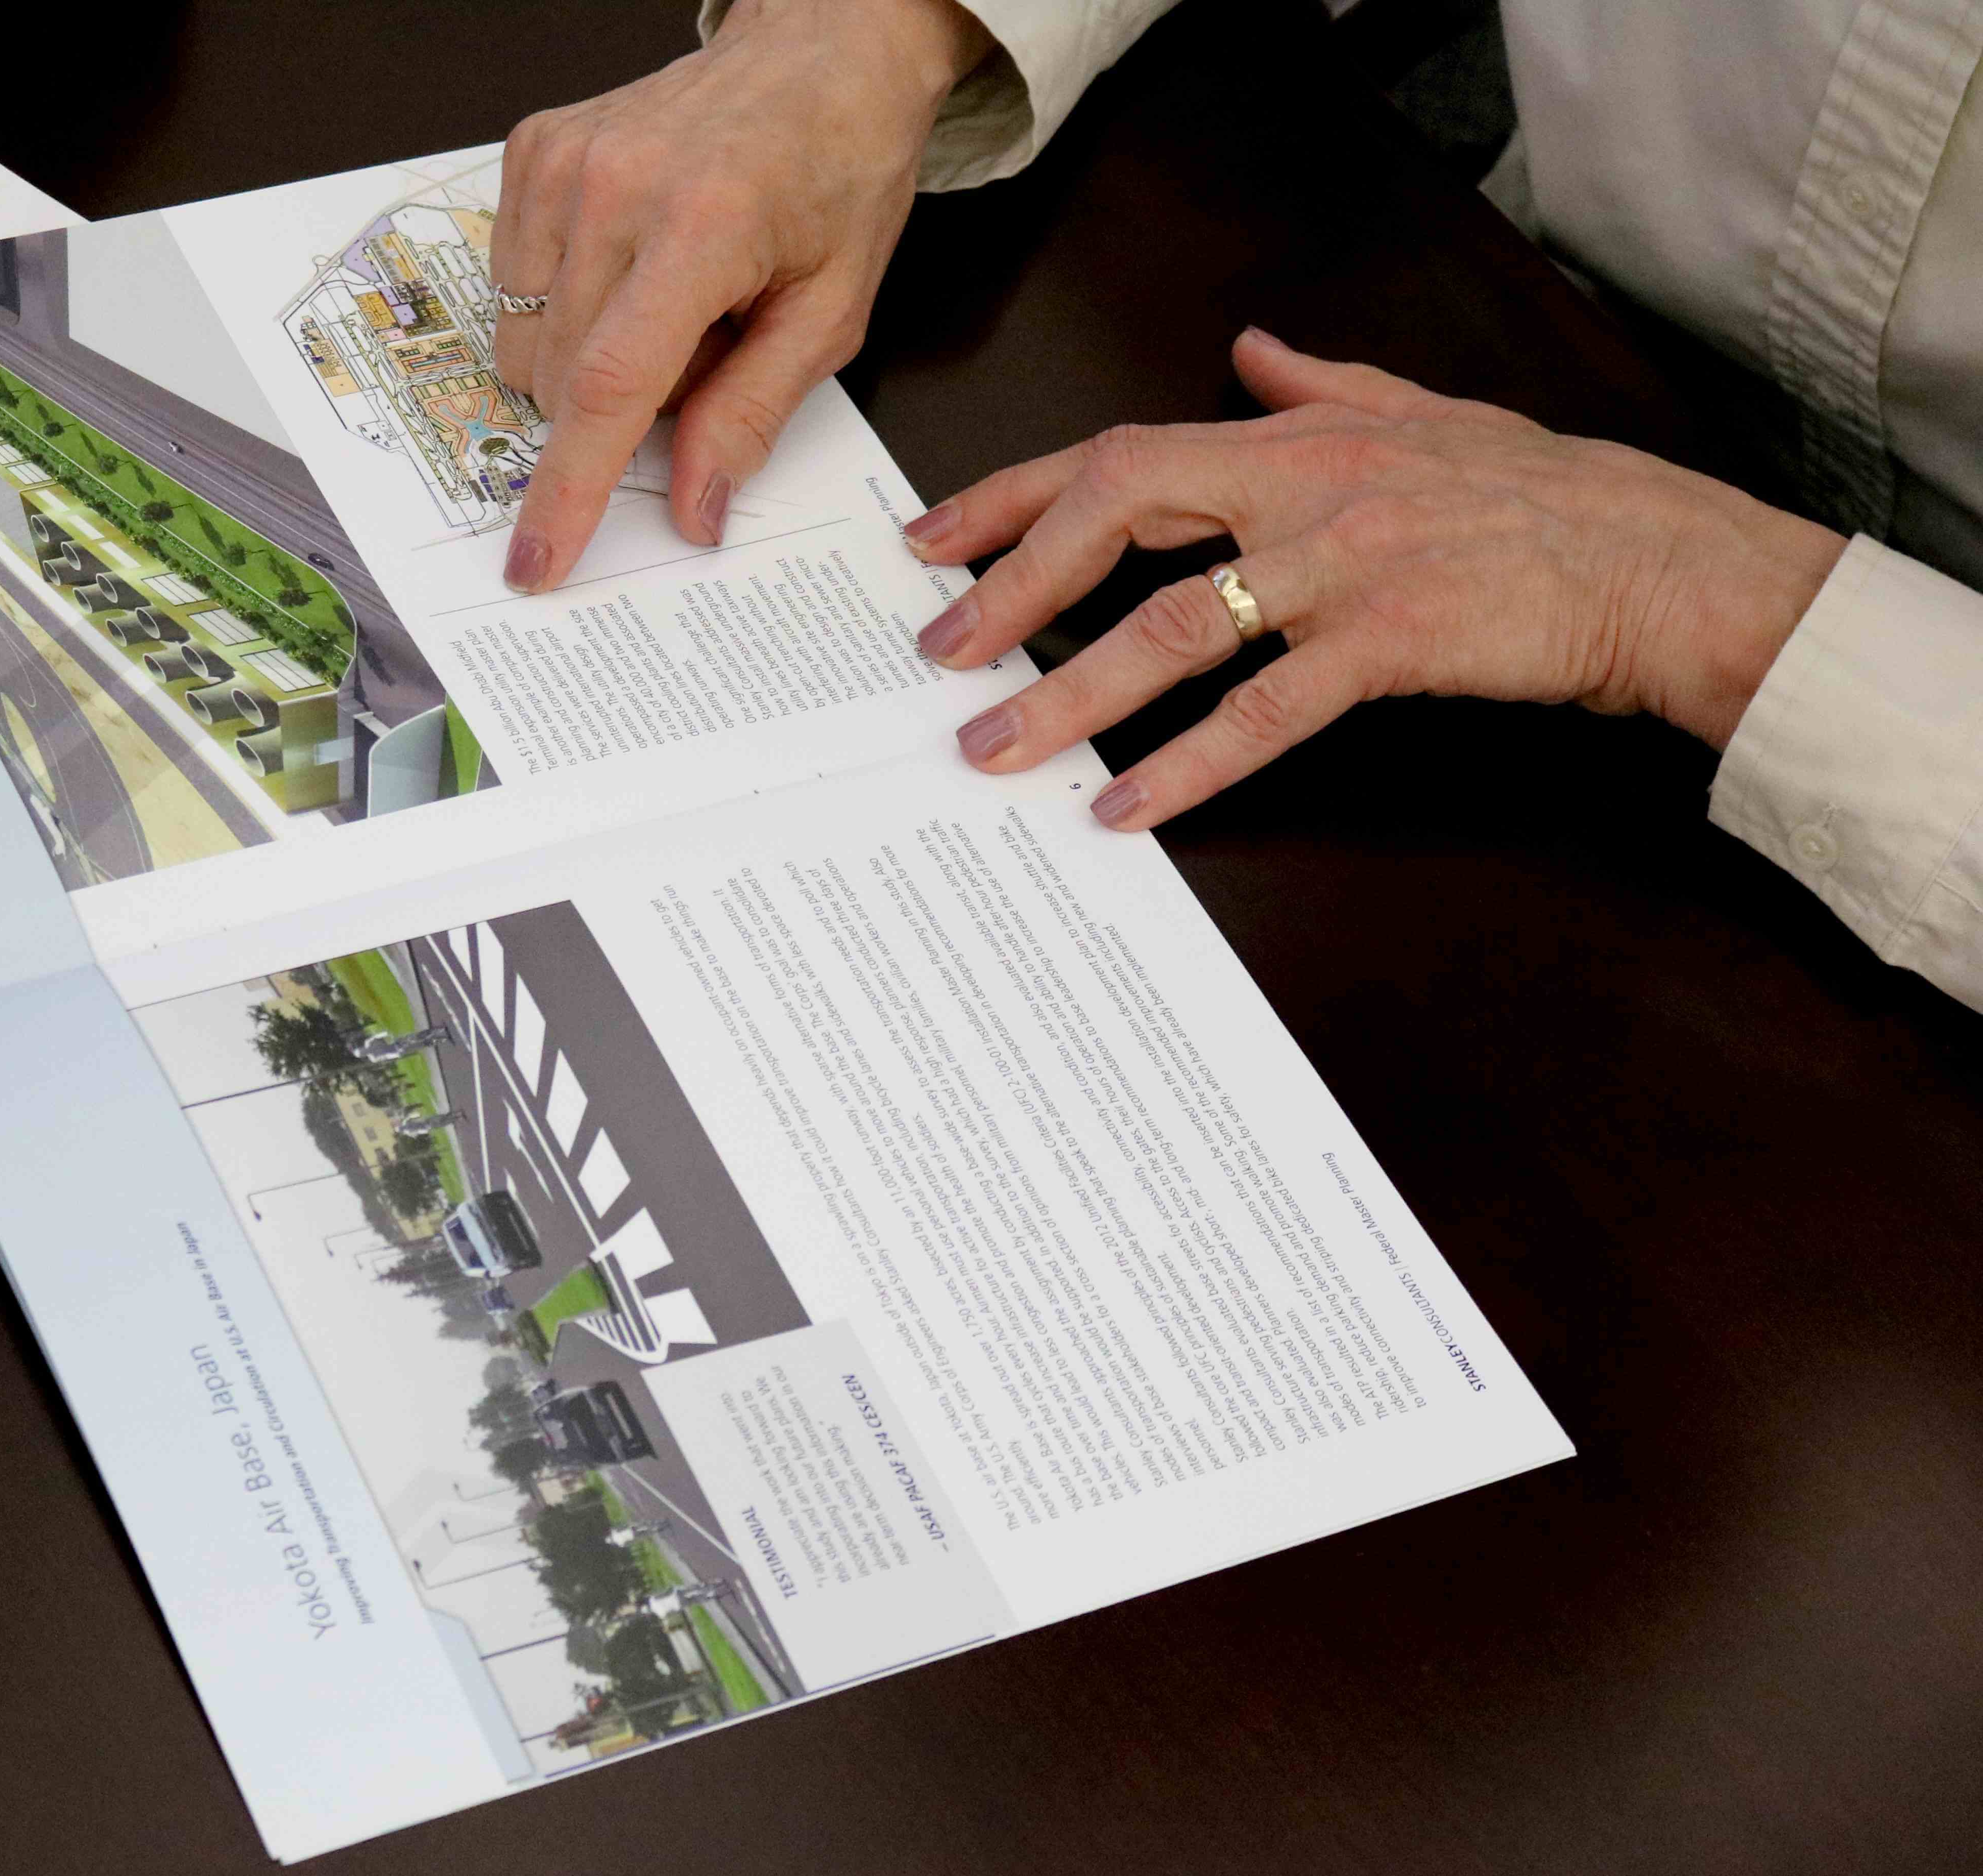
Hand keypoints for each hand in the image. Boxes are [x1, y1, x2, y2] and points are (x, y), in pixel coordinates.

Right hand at [493, 0, 988, 590]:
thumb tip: (691, 512)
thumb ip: (752, 415)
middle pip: (563, 381)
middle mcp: (617, 188)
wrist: (818, 54)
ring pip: (527, 343)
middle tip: (699, 349)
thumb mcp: (830, 311)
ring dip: (589, 354)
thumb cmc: (836, 171)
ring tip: (666, 296)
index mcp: (704, 226)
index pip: (610, 388)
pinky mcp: (534, 150)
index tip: (537, 561)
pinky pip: (511, 284)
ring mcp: (563, 163)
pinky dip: (565, 300)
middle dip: (619, 406)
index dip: (570, 491)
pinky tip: (628, 258)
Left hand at [906, 329, 1848, 826]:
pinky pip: (1263, 712)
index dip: (1014, 495)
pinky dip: (1185, 766)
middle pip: (1119, 511)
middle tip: (939, 650)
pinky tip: (1124, 809)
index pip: (1119, 453)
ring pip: (1172, 624)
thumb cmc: (1541, 495)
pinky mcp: (1391, 641)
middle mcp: (1305, 486)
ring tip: (995, 746)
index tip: (934, 541)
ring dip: (1070, 691)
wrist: (1658, 559)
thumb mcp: (1426, 413)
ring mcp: (1345, 563)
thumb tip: (1250, 349)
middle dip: (1013, 582)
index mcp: (1298, 436)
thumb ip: (1323, 384)